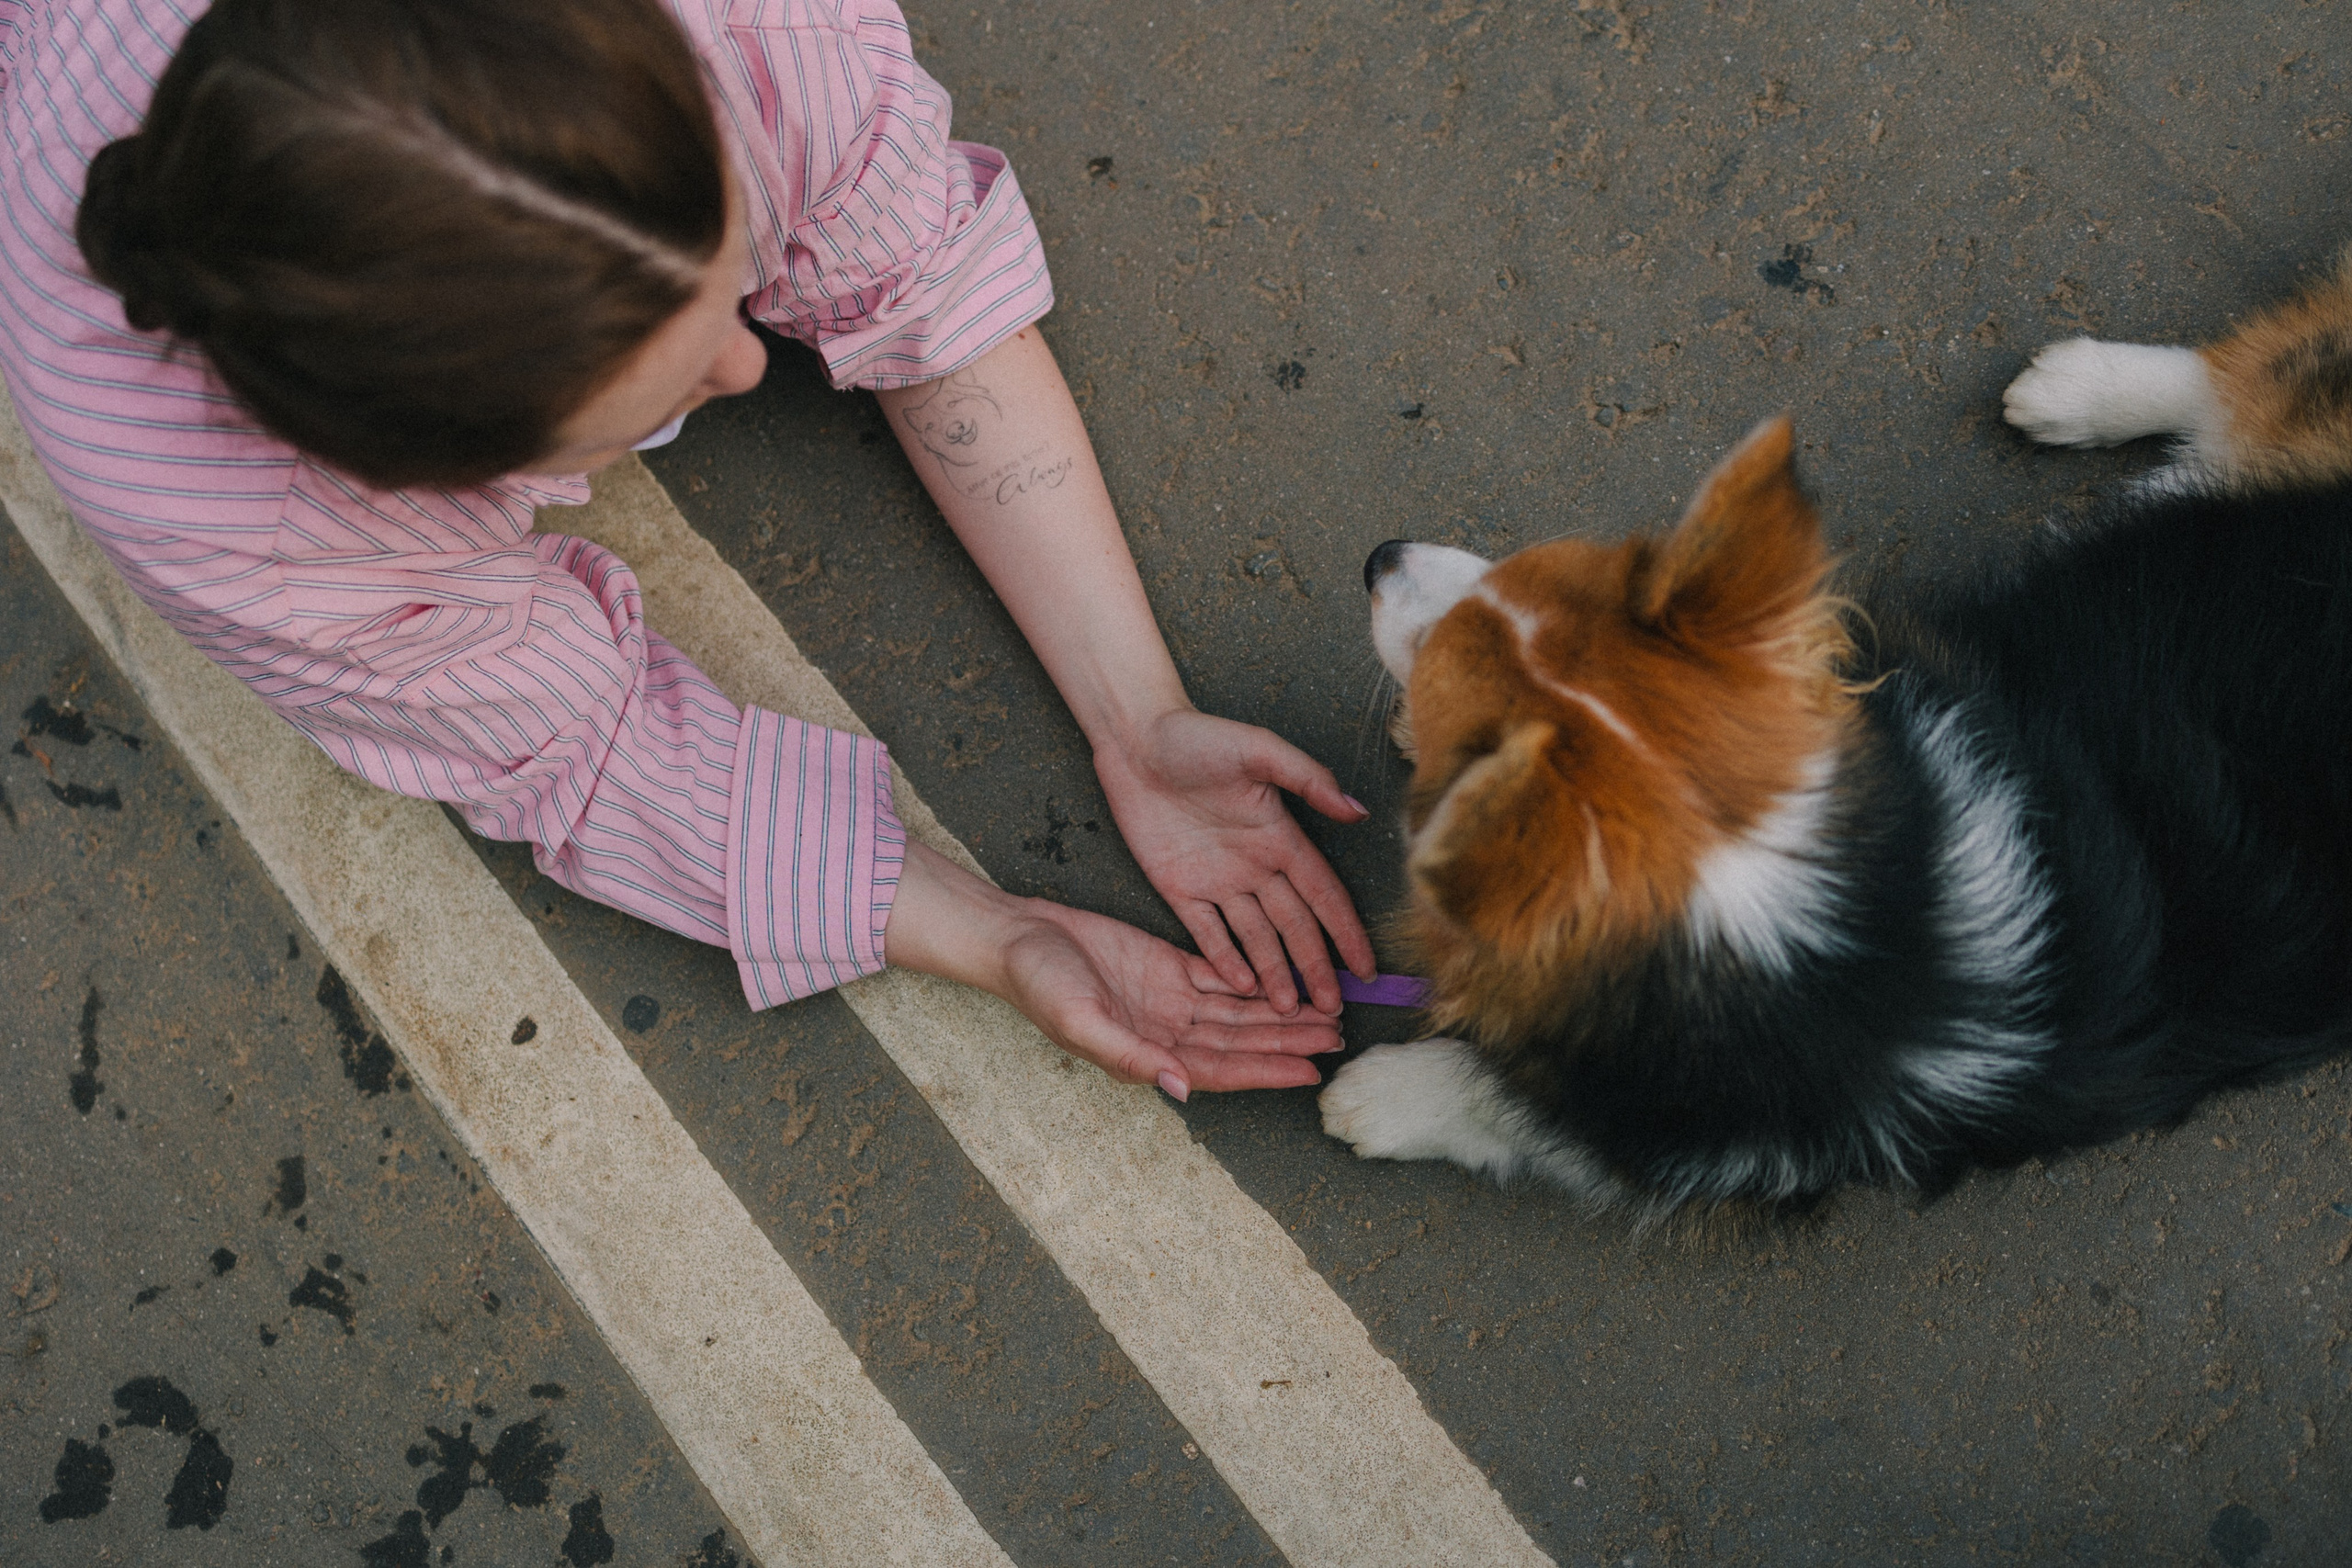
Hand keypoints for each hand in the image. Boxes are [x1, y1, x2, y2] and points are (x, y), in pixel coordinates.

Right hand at [883, 842, 1341, 1095]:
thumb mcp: (1080, 1020)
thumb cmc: (1038, 983)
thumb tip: (1180, 1088)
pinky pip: (1222, 977)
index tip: (1310, 1073)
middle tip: (1338, 1039)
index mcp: (1149, 1053)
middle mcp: (1168, 1031)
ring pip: (1239, 1011)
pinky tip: (1290, 979)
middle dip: (1289, 1042)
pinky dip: (1256, 981)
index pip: (1221, 1068)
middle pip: (1241, 1041)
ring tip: (1327, 1013)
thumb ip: (1129, 1055)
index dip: (1266, 1071)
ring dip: (1281, 1013)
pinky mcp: (1169, 965)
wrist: (1017, 935)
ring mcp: (1171, 999)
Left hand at [1094, 707, 1376, 1015]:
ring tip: (1291, 1012)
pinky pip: (1206, 933)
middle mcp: (1255, 867)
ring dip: (1274, 973)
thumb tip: (1359, 812)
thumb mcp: (1260, 749)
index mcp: (1280, 837)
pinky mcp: (1178, 888)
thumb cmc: (1200, 737)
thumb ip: (1309, 780)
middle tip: (1333, 1010)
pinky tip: (1243, 988)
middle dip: (1316, 967)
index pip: (1323, 896)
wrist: (1136, 738)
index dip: (1345, 932)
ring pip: (1254, 938)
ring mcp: (1217, 881)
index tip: (1367, 968)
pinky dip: (1225, 960)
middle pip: (1293, 927)